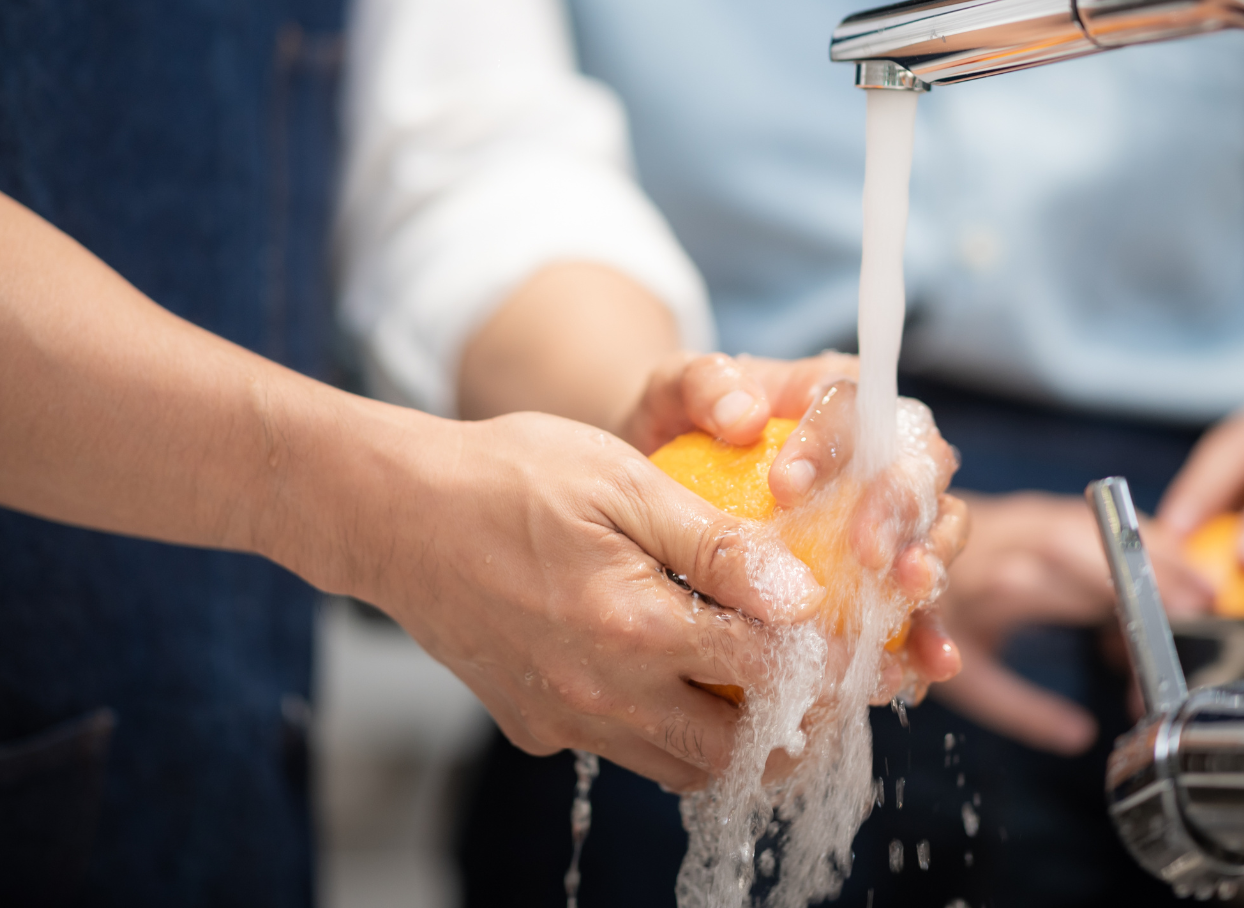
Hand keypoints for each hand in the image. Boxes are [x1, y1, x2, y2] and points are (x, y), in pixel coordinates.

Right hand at [364, 409, 823, 792]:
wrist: (392, 512)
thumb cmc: (506, 476)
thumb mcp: (621, 482)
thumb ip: (716, 543)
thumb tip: (801, 594)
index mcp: (636, 629)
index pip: (769, 674)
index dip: (824, 663)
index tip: (852, 646)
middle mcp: (602, 695)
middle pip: (735, 753)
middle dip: (793, 730)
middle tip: (824, 692)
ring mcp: (564, 721)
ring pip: (681, 768)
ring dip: (731, 741)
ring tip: (762, 691)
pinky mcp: (533, 728)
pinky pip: (621, 750)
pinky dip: (662, 731)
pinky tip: (670, 677)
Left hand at [620, 355, 965, 692]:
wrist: (670, 490)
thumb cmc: (681, 430)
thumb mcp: (675, 393)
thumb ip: (705, 386)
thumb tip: (744, 415)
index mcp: (837, 399)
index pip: (856, 406)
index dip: (832, 445)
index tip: (784, 486)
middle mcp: (882, 454)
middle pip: (919, 471)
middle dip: (902, 511)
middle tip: (869, 553)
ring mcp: (892, 520)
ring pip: (936, 536)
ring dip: (933, 569)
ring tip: (913, 599)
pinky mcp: (887, 581)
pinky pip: (919, 612)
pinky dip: (925, 641)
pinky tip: (918, 674)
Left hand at [928, 492, 1209, 754]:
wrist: (886, 559)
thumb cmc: (929, 621)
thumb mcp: (966, 677)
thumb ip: (1023, 708)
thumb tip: (1079, 737)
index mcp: (999, 584)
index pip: (1076, 590)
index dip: (1127, 615)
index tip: (1165, 640)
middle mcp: (1013, 540)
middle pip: (1096, 547)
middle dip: (1154, 574)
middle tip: (1205, 607)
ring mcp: (1026, 517)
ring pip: (1102, 525)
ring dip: (1154, 550)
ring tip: (1203, 585)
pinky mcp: (1037, 508)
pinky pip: (1096, 516)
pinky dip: (1137, 533)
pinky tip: (1172, 554)